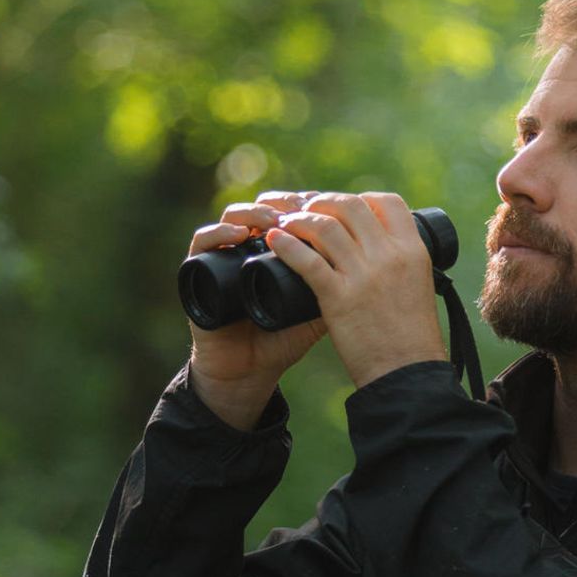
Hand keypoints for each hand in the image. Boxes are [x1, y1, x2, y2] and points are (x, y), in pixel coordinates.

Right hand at [185, 192, 332, 420]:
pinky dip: (218, 234)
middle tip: (303, 207)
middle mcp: (248, 246)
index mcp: (276, 249)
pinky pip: (202, 243)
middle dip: (284, 203)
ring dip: (254, 212)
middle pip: (264, 207)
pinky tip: (237, 235)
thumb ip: (343, 287)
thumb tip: (379, 266)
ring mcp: (223, 255)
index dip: (309, 203)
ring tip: (274, 220)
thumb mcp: (319, 310)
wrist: (247, 373)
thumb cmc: (281, 340)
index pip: (290, 211)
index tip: (329, 206)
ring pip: (233, 216)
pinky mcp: (197, 272)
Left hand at [264, 191, 448, 390]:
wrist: (407, 375)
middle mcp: (390, 256)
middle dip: (322, 202)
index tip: (344, 208)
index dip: (361, 199)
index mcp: (413, 251)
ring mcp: (364, 276)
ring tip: (284, 224)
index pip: (387, 203)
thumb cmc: (412, 336)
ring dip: (299, 220)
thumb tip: (379, 247)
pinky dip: (287, 246)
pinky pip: (308, 261)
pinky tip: (273, 240)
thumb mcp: (417, 286)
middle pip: (350, 206)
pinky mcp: (339, 298)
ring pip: (325, 227)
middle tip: (306, 211)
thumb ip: (400, 263)